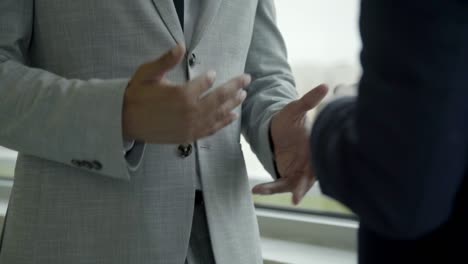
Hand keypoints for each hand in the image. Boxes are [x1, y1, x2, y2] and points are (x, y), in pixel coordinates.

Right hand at [123, 45, 250, 143]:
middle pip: (218, 99)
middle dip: (234, 88)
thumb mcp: (148, 74)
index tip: (214, 73)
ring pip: (218, 114)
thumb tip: (181, 45)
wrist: (125, 120)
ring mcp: (191, 127)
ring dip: (233, 104)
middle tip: (246, 80)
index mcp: (181, 94)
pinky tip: (232, 116)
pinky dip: (223, 123)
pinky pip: (211, 130)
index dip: (211, 78)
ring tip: (243, 95)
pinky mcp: (189, 137)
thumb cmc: (136, 94)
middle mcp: (190, 112)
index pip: (205, 83)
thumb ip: (166, 61)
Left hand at [252, 85, 327, 204]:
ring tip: (261, 190)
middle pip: (308, 179)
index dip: (317, 172)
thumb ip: (309, 101)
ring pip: (292, 186)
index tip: (311, 179)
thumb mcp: (296, 109)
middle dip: (302, 189)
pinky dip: (268, 188)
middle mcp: (309, 163)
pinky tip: (255, 189)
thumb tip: (325, 86)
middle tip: (295, 199)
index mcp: (315, 148)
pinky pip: (279, 185)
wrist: (277, 129)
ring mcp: (299, 172)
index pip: (319, 162)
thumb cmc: (289, 119)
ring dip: (280, 190)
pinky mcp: (287, 176)